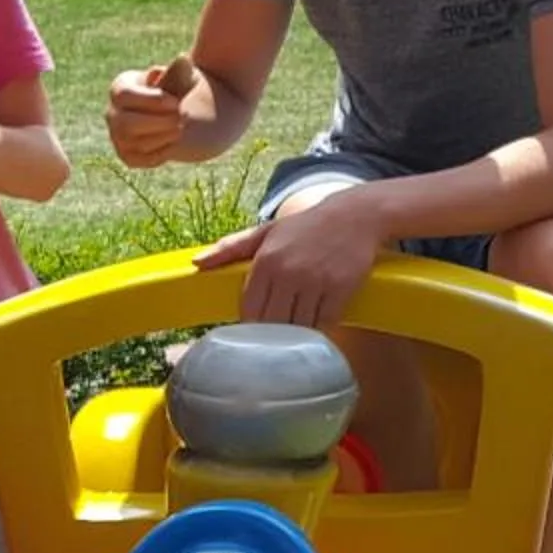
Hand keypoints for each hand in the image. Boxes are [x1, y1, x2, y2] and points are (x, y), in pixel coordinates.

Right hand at [106, 62, 189, 168]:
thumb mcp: (182, 76)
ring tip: (180, 127)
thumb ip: (180, 71)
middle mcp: (112, 113)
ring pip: (133, 142)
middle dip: (157, 122)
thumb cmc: (179, 89)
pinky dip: (160, 152)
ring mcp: (117, 136)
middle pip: (124, 123)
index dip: (150, 101)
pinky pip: (140, 159)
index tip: (176, 102)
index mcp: (120, 87)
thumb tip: (182, 58)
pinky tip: (173, 141)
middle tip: (182, 117)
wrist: (183, 113)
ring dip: (162, 136)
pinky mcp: (127, 155)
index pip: (124, 96)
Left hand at [195, 193, 386, 330]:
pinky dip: (321, 326)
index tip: (255, 332)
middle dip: (273, 334)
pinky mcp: (341, 288)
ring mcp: (316, 281)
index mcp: (265, 261)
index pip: (250, 310)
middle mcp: (288, 272)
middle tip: (276, 337)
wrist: (356, 216)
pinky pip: (325, 322)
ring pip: (299, 326)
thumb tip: (196, 263)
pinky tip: (319, 321)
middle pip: (272, 323)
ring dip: (298, 333)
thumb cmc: (306, 227)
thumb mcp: (266, 232)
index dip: (252, 326)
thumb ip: (230, 248)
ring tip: (297, 331)